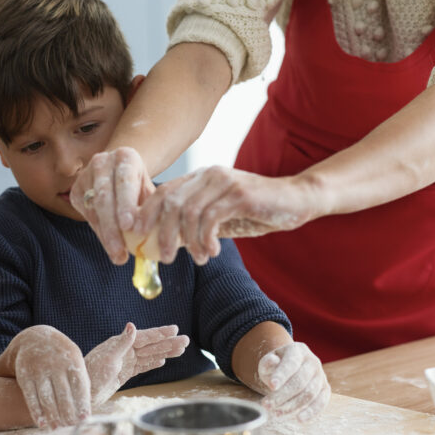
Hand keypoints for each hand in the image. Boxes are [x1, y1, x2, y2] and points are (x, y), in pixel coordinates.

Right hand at [6, 325, 89, 429]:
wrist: (34, 339)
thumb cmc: (61, 356)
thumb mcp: (74, 360)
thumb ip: (81, 380)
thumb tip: (87, 407)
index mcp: (72, 361)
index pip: (79, 386)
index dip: (82, 404)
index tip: (84, 420)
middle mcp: (55, 365)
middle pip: (63, 395)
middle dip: (68, 414)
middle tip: (71, 428)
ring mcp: (39, 370)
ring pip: (47, 398)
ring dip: (53, 416)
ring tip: (57, 428)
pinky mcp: (25, 376)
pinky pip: (31, 397)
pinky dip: (36, 412)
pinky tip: (42, 423)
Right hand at [70, 147, 154, 264]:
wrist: (119, 173)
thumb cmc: (139, 186)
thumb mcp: (148, 191)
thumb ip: (152, 209)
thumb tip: (160, 237)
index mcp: (125, 157)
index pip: (125, 180)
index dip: (126, 204)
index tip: (129, 227)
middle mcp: (102, 162)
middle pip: (105, 196)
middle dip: (112, 226)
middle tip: (120, 250)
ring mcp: (86, 175)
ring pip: (94, 208)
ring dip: (105, 234)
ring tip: (117, 254)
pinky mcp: (76, 190)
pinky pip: (87, 214)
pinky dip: (99, 232)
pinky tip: (110, 246)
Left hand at [85, 323, 189, 407]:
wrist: (82, 393)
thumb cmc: (91, 375)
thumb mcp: (107, 358)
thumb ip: (122, 343)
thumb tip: (132, 325)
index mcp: (120, 344)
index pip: (145, 337)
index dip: (160, 333)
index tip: (175, 329)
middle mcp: (124, 351)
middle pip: (151, 345)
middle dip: (168, 343)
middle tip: (186, 340)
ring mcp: (125, 362)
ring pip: (150, 356)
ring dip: (165, 352)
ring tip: (181, 350)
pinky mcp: (124, 373)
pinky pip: (142, 366)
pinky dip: (153, 363)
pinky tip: (162, 361)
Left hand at [133, 166, 313, 264]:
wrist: (297, 199)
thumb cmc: (258, 210)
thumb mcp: (222, 218)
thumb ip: (197, 225)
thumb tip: (168, 242)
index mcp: (200, 178)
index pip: (163, 193)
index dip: (145, 213)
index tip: (137, 236)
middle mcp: (209, 175)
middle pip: (170, 203)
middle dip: (162, 233)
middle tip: (165, 257)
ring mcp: (224, 182)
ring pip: (188, 213)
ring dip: (188, 241)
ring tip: (197, 259)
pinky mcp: (240, 194)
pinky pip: (210, 218)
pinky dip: (206, 239)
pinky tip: (212, 253)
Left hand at [253, 342, 330, 421]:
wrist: (290, 370)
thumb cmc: (276, 367)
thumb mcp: (268, 363)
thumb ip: (268, 363)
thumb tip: (272, 361)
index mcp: (298, 350)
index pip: (291, 363)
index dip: (282, 375)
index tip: (272, 386)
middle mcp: (312, 361)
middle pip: (300, 381)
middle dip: (282, 395)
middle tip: (267, 405)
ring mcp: (320, 375)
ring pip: (309, 393)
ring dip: (292, 406)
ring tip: (276, 414)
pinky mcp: (325, 389)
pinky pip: (322, 402)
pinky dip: (312, 411)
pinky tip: (299, 419)